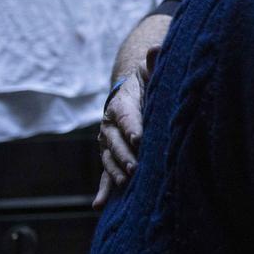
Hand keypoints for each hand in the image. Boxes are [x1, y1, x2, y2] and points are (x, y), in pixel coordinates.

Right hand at [92, 47, 155, 208]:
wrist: (134, 89)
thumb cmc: (148, 80)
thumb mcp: (150, 70)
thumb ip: (153, 62)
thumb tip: (155, 48)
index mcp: (121, 104)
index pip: (125, 116)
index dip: (132, 127)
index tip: (140, 138)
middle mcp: (110, 124)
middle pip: (115, 141)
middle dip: (125, 153)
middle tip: (136, 166)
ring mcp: (109, 142)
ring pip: (109, 158)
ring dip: (116, 171)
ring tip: (126, 182)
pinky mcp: (112, 155)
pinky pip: (106, 173)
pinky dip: (103, 189)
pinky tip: (99, 206)